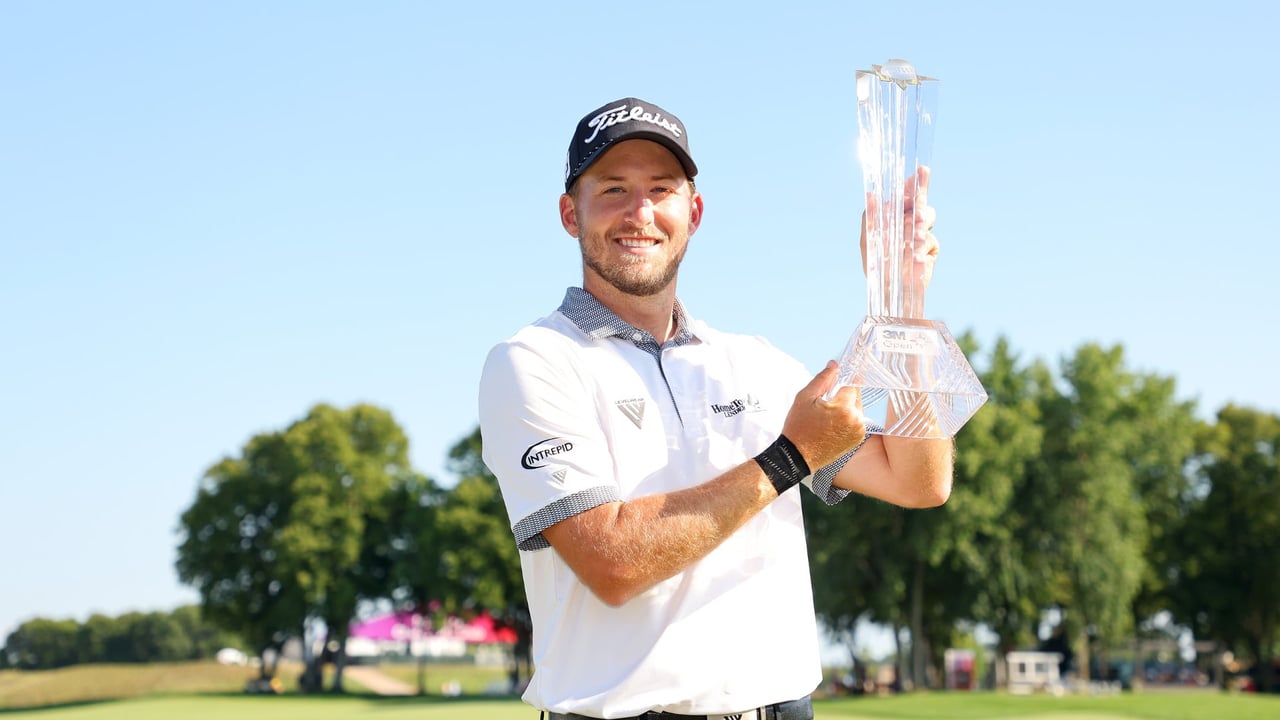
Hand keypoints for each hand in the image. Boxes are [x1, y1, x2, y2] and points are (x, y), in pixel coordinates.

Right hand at [780, 361, 867, 469]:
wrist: (797, 456)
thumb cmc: (799, 427)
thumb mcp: (805, 397)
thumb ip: (822, 378)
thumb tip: (834, 364)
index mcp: (844, 407)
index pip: (851, 383)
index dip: (842, 380)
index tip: (835, 382)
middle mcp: (856, 419)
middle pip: (856, 396)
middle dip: (843, 395)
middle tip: (825, 403)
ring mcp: (858, 431)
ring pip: (857, 408)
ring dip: (846, 407)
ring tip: (827, 416)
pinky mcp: (857, 439)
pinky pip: (856, 421)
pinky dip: (847, 419)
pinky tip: (832, 425)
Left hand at [860, 166, 939, 316]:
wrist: (889, 289)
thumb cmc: (876, 265)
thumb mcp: (868, 240)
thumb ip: (871, 217)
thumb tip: (871, 195)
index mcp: (896, 216)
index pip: (908, 194)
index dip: (916, 182)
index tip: (921, 171)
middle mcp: (911, 222)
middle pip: (922, 202)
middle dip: (919, 202)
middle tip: (915, 211)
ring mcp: (922, 234)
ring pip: (928, 217)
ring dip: (920, 224)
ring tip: (913, 236)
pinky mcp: (931, 248)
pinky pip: (930, 240)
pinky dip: (921, 248)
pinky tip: (914, 258)